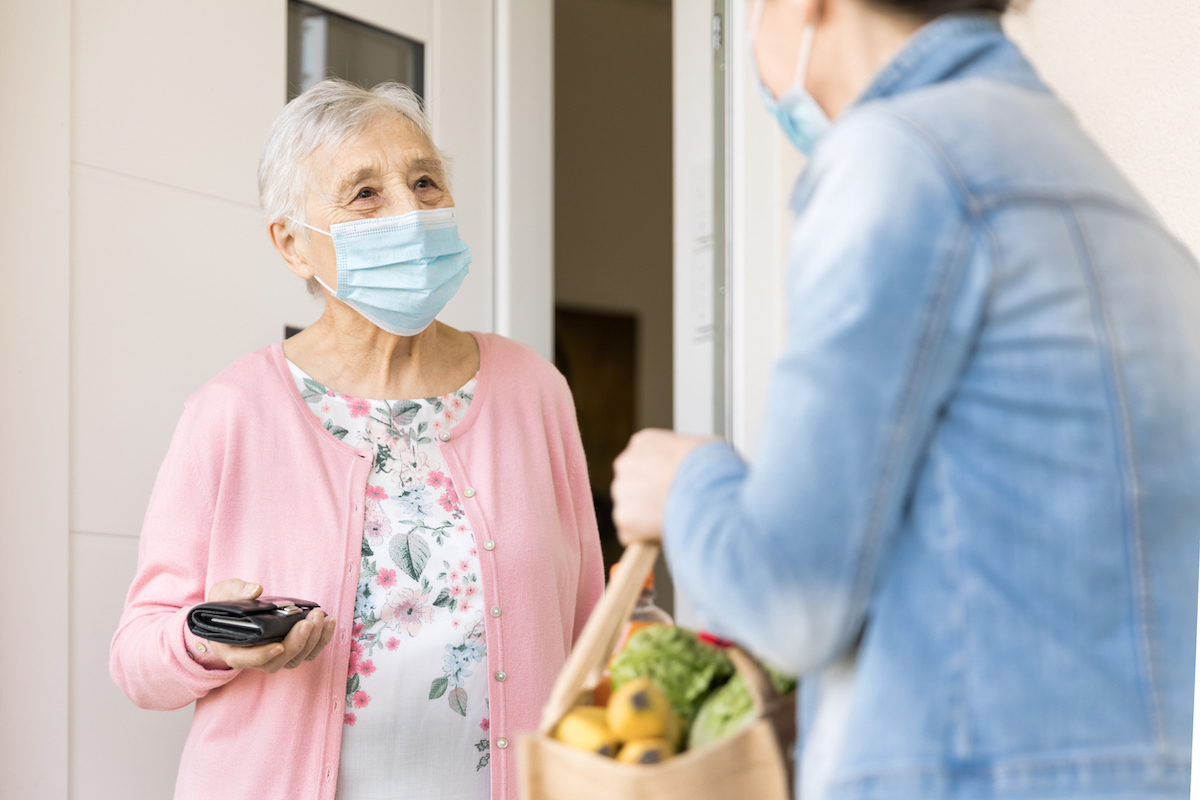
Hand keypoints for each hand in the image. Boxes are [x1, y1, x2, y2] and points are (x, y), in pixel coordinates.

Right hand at [203, 579, 336, 672]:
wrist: (235, 612)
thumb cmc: (226, 605)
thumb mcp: (223, 593)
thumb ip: (236, 591)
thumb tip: (256, 590)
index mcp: (233, 648)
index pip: (246, 660)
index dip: (262, 656)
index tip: (278, 646)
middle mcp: (255, 657)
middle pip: (278, 661)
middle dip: (296, 642)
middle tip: (309, 621)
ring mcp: (275, 655)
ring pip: (296, 658)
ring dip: (312, 640)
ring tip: (320, 616)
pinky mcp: (291, 649)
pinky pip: (309, 651)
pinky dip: (322, 639)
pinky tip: (329, 621)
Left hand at [611, 429, 713, 545]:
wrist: (708, 488)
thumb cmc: (712, 467)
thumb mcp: (703, 447)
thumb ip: (686, 457)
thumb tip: (697, 467)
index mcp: (643, 442)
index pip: (644, 462)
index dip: (660, 478)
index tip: (673, 488)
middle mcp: (626, 463)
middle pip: (633, 486)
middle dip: (649, 499)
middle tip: (673, 506)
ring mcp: (622, 491)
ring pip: (632, 511)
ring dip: (647, 519)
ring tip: (675, 520)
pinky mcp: (624, 519)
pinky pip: (633, 534)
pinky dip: (647, 538)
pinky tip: (668, 530)